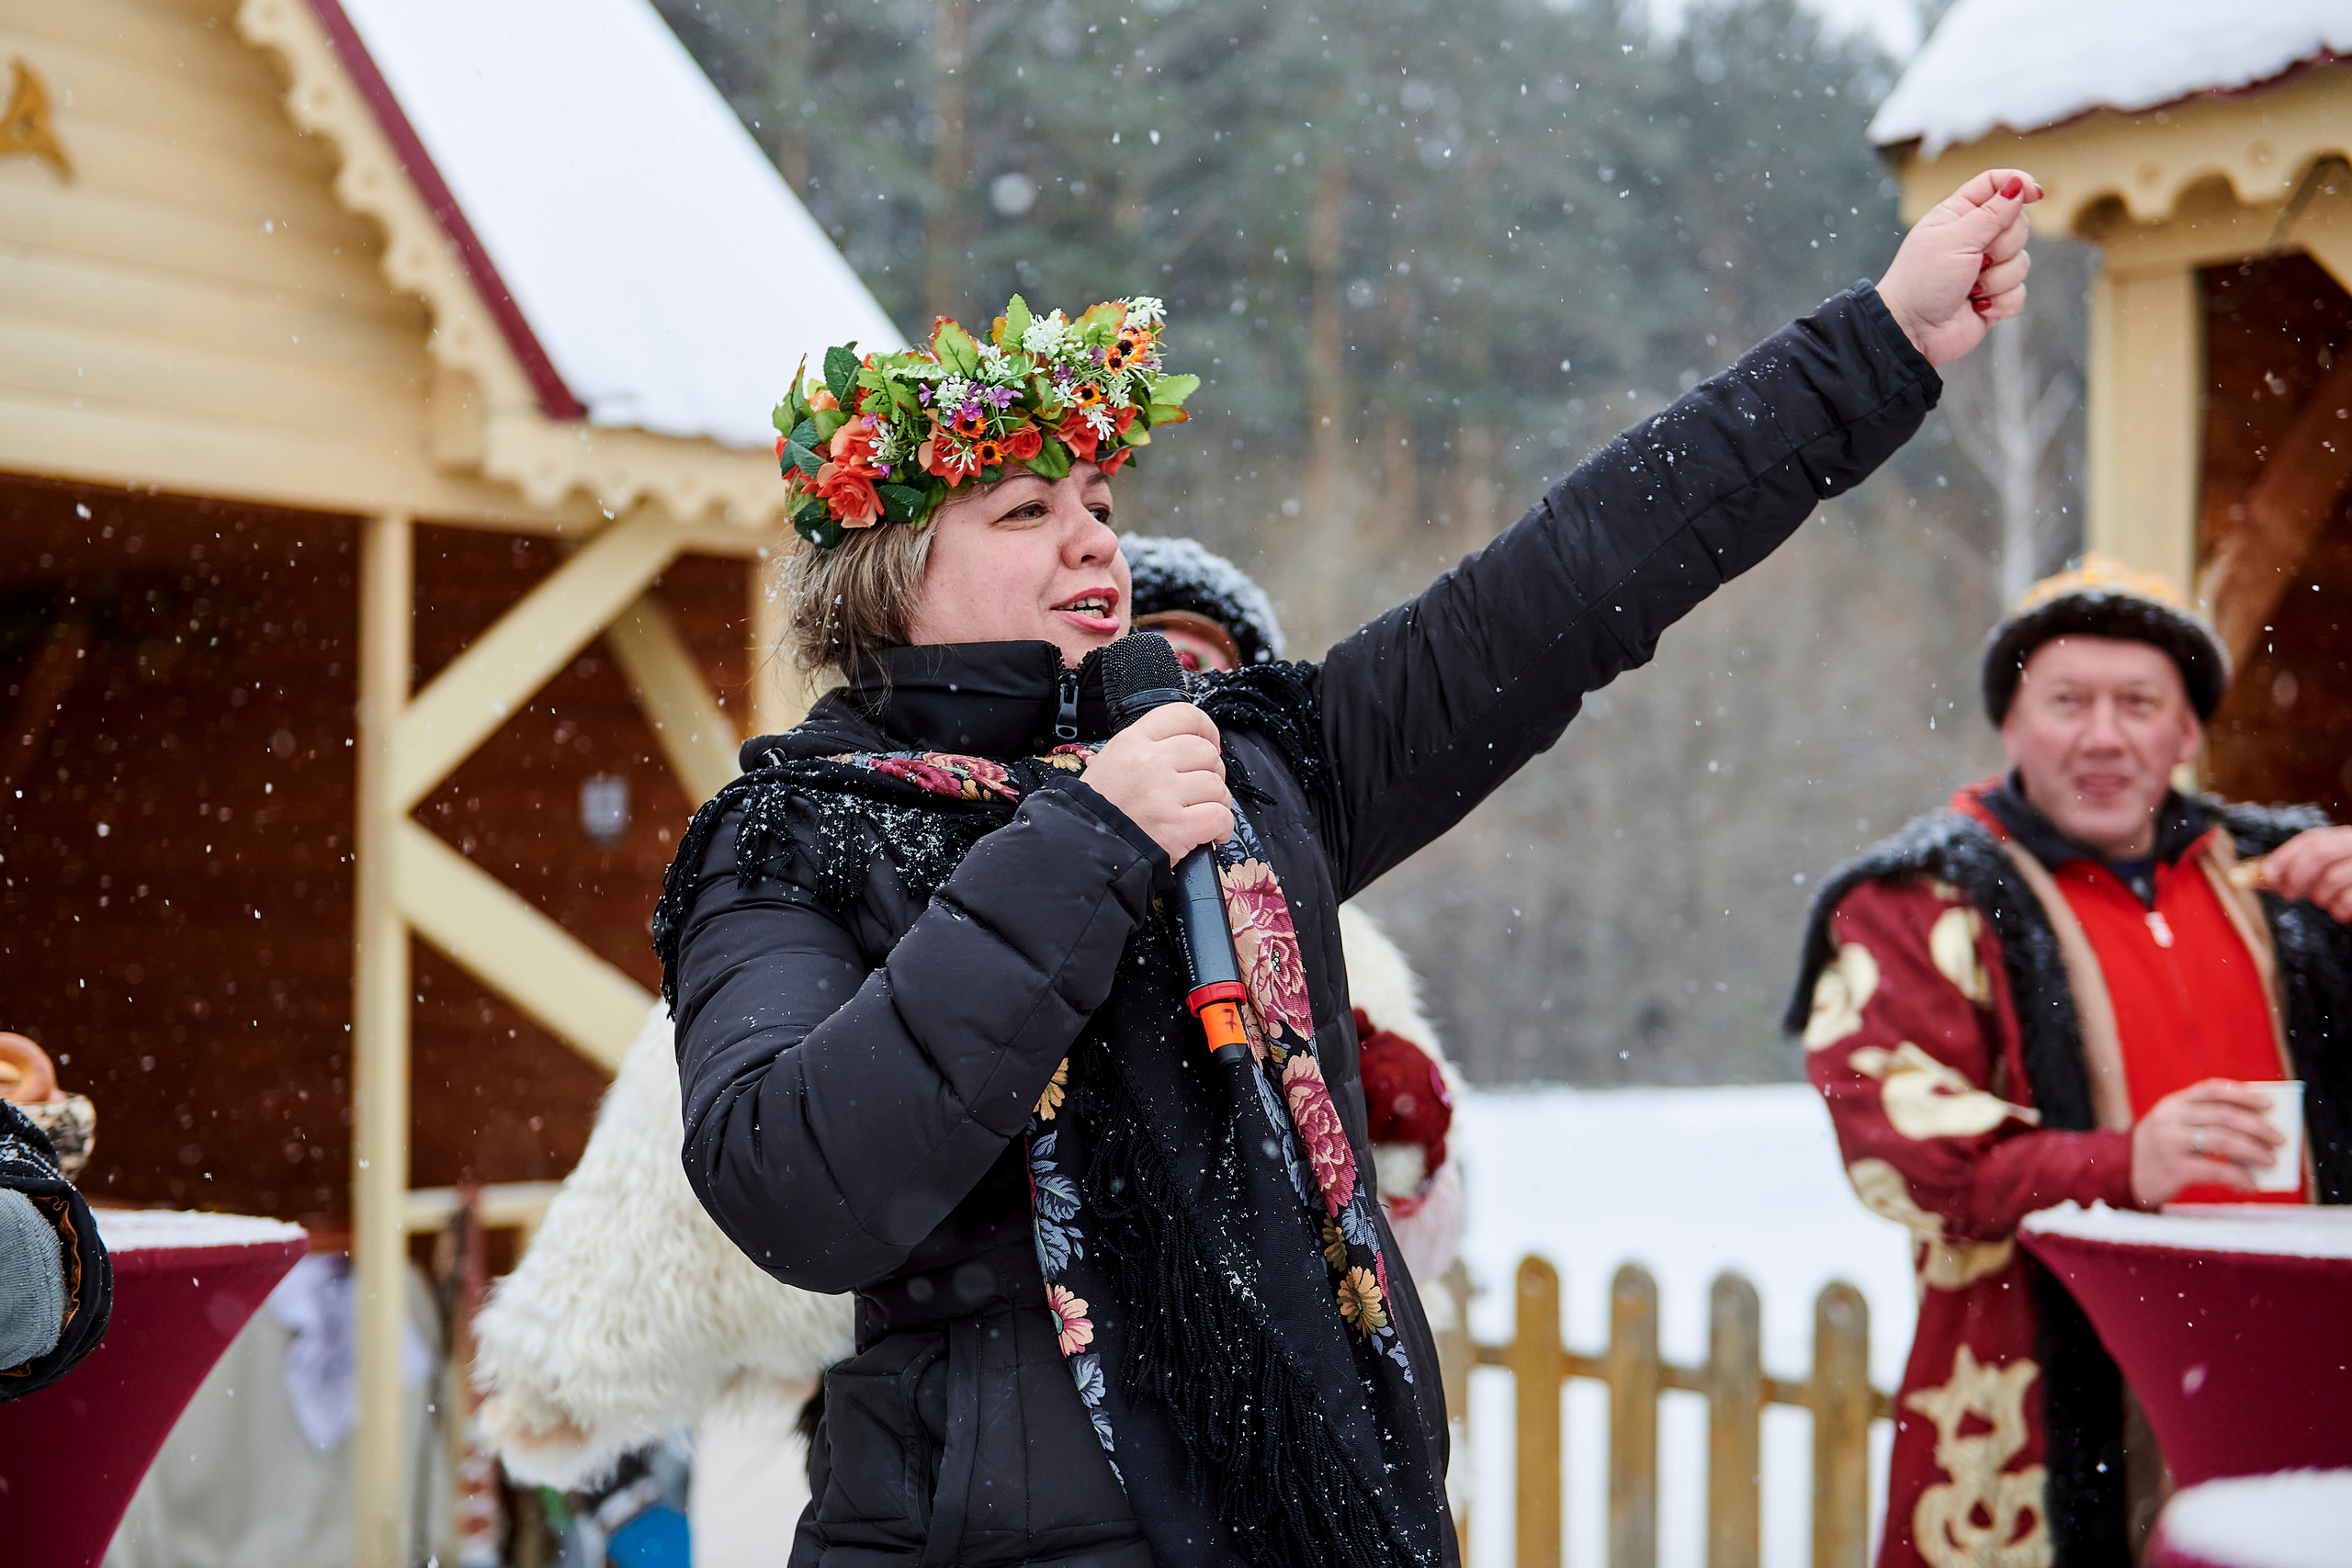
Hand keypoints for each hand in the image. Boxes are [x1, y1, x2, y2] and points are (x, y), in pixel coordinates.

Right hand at [1084, 703, 1232, 862]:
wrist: (1082, 848)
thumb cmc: (1100, 809)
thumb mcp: (1112, 761)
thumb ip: (1147, 749)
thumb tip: (1189, 745)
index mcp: (1132, 742)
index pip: (1183, 715)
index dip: (1205, 729)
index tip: (1210, 743)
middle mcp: (1148, 762)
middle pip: (1206, 752)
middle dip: (1212, 772)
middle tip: (1201, 789)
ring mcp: (1162, 794)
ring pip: (1217, 785)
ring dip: (1218, 802)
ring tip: (1202, 813)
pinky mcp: (1175, 826)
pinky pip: (1219, 816)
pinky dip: (1222, 827)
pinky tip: (1211, 833)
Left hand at [1876, 168, 2042, 367]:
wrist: (1912, 331)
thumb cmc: (1922, 281)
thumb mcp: (1956, 239)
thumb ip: (1991, 213)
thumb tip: (2018, 185)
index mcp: (1958, 215)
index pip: (1995, 184)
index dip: (2017, 183)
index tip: (2033, 194)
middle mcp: (1974, 239)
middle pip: (2018, 224)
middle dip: (2003, 246)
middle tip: (1976, 261)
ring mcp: (1986, 269)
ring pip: (2023, 261)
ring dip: (1997, 279)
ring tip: (1970, 290)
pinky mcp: (1994, 298)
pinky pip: (2020, 293)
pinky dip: (2001, 303)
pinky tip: (1978, 308)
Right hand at [2130, 1078, 2283, 1206]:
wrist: (2120, 1175)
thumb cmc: (2159, 1151)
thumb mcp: (2172, 1127)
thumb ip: (2204, 1122)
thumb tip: (2256, 1133)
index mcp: (2172, 1103)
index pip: (2212, 1089)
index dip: (2244, 1094)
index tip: (2270, 1103)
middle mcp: (2170, 1119)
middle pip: (2224, 1115)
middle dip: (2258, 1127)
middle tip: (2280, 1139)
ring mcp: (2170, 1142)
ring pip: (2223, 1140)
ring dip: (2253, 1151)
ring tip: (2270, 1161)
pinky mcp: (2174, 1168)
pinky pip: (2216, 1169)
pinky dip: (2239, 1176)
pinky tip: (2251, 1183)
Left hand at [2254, 825, 2351, 921]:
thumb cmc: (2346, 886)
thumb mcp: (2324, 872)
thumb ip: (2301, 869)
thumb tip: (2266, 874)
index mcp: (2345, 838)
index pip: (2312, 839)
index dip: (2285, 855)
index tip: (2266, 872)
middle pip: (2320, 852)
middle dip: (2296, 875)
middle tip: (2288, 893)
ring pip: (2332, 878)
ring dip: (2319, 896)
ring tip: (2323, 900)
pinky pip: (2347, 900)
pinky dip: (2338, 910)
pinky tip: (2339, 910)